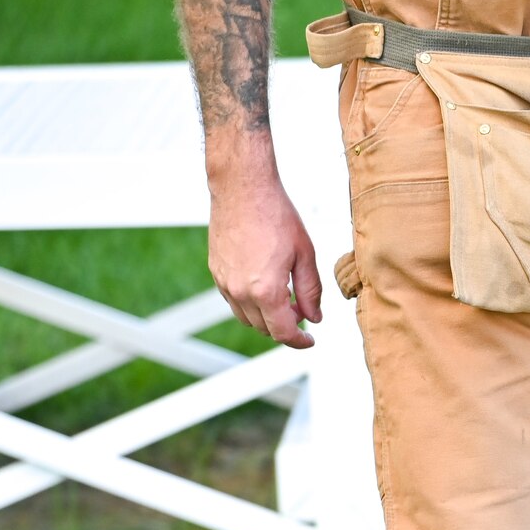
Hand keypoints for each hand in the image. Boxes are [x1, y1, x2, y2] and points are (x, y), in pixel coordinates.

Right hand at [206, 168, 321, 348]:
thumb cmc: (277, 216)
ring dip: (266, 317)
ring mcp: (224, 282)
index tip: (310, 340)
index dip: (299, 341)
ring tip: (286, 299)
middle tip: (302, 312)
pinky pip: (234, 301)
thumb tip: (315, 318)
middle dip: (285, 327)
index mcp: (265, 291)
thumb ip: (310, 292)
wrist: (243, 188)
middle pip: (264, 329)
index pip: (283, 333)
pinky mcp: (215, 271)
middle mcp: (240, 292)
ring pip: (247, 318)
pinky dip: (251, 304)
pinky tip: (265, 287)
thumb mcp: (305, 255)